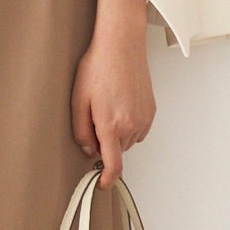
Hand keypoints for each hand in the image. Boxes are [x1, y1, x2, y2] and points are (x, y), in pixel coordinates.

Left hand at [71, 0, 155, 184]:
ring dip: (117, 133)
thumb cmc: (98, 67)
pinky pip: (138, 129)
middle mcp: (131, 125)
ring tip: (107, 105)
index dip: (107, 178)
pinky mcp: (151, 110)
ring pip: (128, 140)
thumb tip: (88, 150)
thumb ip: (81, 130)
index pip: (113, 164)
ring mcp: (144, 118)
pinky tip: (120, 104)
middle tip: (94, 117)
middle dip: (105, 143)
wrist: (121, 46)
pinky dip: (128, 124)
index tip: (101, 183)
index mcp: (111, 125)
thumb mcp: (78, 99)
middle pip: (117, 151)